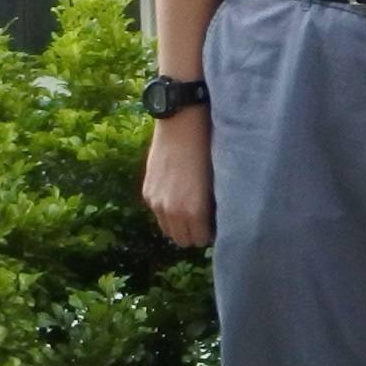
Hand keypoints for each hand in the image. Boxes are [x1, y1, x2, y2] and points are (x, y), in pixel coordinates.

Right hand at [139, 113, 213, 249]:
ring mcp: (156, 202)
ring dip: (180, 226)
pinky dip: (169, 214)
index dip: (211, 235)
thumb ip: (213, 206)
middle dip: (195, 234)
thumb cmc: (209, 150)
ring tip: (194, 212)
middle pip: (182, 240)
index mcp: (193, 210)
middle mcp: (171, 211)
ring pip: (168, 230)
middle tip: (207, 222)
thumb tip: (216, 220)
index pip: (201, 240)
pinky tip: (180, 200)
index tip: (218, 226)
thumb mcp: (217, 182)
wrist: (181, 125)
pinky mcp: (147, 192)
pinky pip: (159, 215)